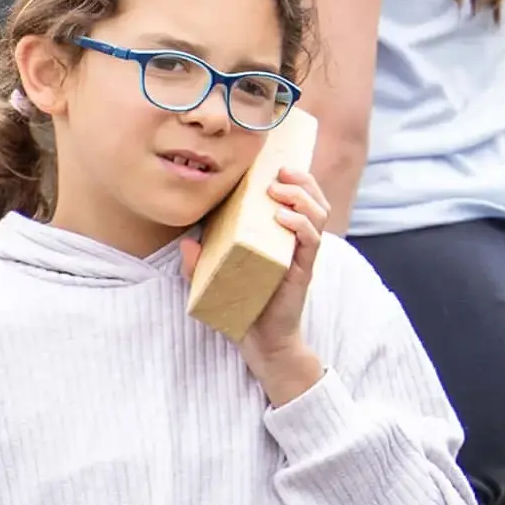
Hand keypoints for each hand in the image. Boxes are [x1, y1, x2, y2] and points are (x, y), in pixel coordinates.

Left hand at [186, 166, 327, 404]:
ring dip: (302, 196)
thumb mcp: (213, 279)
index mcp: (278, 234)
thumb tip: (187, 243)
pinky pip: (311, 241)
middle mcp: (294, 241)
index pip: (296, 197)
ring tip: (280, 190)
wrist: (260, 342)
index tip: (273, 162)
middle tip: (280, 171)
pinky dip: (301, 225)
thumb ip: (197, 263)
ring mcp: (300, 254)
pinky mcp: (303, 270)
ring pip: (318, 215)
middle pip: (313, 199)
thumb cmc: (241, 306)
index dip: (292, 176)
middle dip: (301, 179)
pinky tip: (283, 218)